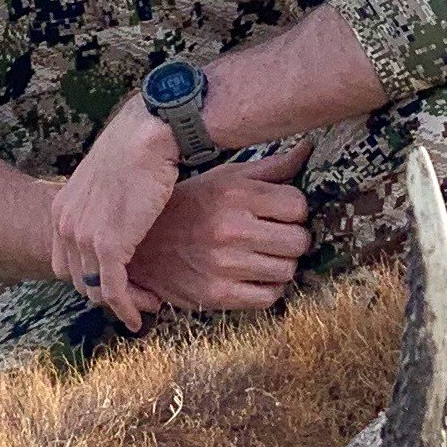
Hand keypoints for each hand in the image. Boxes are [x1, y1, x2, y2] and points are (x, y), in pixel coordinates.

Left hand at [50, 94, 186, 329]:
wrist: (151, 132)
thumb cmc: (139, 146)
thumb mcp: (108, 178)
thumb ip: (103, 203)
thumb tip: (119, 214)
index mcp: (61, 208)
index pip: (65, 260)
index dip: (90, 277)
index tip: (117, 280)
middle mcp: (65, 224)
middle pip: (78, 279)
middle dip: (105, 294)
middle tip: (136, 298)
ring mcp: (83, 237)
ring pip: (96, 290)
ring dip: (122, 304)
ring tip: (147, 305)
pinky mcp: (109, 246)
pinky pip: (114, 291)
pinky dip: (127, 309)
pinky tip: (141, 315)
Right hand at [128, 144, 313, 315]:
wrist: (138, 244)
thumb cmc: (187, 206)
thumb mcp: (222, 178)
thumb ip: (268, 168)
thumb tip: (307, 149)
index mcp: (233, 194)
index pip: (298, 205)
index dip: (293, 210)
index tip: (280, 214)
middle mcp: (230, 228)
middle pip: (298, 241)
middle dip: (292, 239)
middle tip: (275, 238)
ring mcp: (224, 265)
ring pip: (287, 271)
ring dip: (280, 265)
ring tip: (262, 257)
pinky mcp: (217, 295)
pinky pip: (269, 297)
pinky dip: (268, 289)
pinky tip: (253, 276)